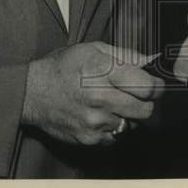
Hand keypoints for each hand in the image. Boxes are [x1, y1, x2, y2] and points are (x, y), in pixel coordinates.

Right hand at [21, 41, 163, 146]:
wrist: (31, 92)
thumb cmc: (63, 67)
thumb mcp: (93, 49)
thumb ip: (125, 55)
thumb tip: (150, 60)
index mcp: (104, 72)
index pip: (148, 87)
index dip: (156, 86)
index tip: (155, 85)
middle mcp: (101, 98)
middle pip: (145, 110)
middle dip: (146, 102)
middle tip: (138, 96)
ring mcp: (94, 121)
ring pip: (132, 124)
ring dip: (129, 116)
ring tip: (114, 104)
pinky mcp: (88, 138)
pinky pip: (115, 137)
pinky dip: (114, 128)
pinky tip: (102, 116)